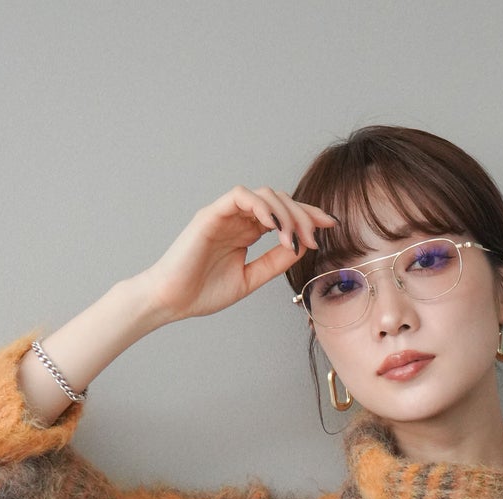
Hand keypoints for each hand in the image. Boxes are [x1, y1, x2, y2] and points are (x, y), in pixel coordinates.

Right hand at [142, 185, 337, 324]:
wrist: (172, 300)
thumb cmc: (203, 291)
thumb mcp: (250, 278)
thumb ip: (274, 262)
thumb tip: (301, 247)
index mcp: (246, 232)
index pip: (282, 214)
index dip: (307, 215)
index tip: (330, 225)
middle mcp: (237, 218)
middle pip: (279, 200)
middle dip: (302, 214)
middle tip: (316, 236)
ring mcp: (224, 214)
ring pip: (264, 195)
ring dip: (285, 213)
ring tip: (294, 238)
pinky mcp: (211, 214)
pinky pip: (240, 196)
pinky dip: (261, 206)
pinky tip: (275, 226)